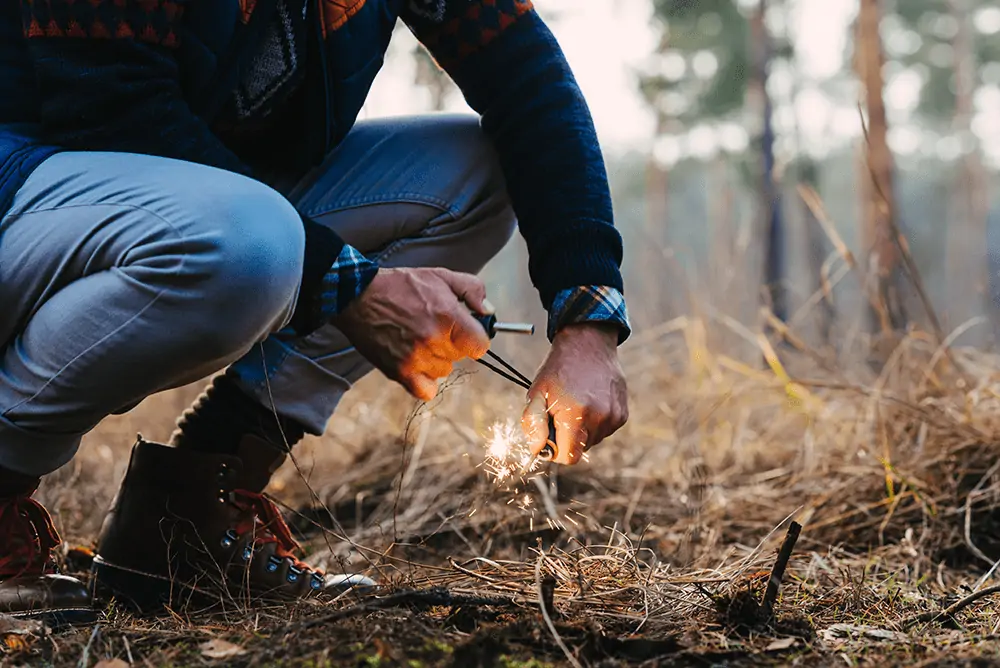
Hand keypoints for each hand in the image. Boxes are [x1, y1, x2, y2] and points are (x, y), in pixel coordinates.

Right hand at [332, 267, 492, 400]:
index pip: (480, 346)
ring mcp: (417, 360)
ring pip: (443, 370)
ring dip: (436, 359)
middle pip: (460, 357)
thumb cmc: (401, 285)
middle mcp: (434, 341)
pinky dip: (424, 380)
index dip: (475, 338)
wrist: (358, 296)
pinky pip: (426, 390)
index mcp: (448, 317)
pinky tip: (416, 362)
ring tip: (418, 340)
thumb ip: (472, 291)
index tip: (466, 332)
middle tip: (433, 327)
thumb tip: (488, 312)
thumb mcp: (441, 276)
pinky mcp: (400, 373)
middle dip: (452, 343)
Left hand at [521, 323, 627, 464]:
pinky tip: (591, 401)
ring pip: (593, 440)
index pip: (568, 457)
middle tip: (563, 412)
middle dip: (569, 437)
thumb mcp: (537, 393)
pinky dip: (596, 422)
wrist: (587, 343)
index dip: (556, 450)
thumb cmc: (558, 369)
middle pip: (581, 449)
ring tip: (578, 403)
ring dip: (583, 429)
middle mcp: (599, 418)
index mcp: (575, 414)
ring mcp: (613, 416)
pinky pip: (605, 430)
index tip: (551, 435)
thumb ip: (533, 424)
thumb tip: (538, 449)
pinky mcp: (622, 413)